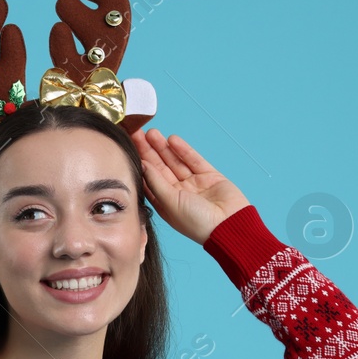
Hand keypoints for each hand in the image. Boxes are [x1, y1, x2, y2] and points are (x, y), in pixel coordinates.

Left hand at [130, 128, 250, 245]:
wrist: (229, 226)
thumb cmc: (196, 222)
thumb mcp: (170, 203)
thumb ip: (156, 182)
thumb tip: (143, 165)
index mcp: (165, 203)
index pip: (149, 179)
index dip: (140, 164)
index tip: (129, 149)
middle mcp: (177, 192)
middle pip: (160, 167)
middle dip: (149, 151)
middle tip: (137, 134)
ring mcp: (193, 183)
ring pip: (175, 161)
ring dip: (163, 147)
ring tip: (151, 133)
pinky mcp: (209, 176)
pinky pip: (193, 160)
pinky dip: (183, 150)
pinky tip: (172, 139)